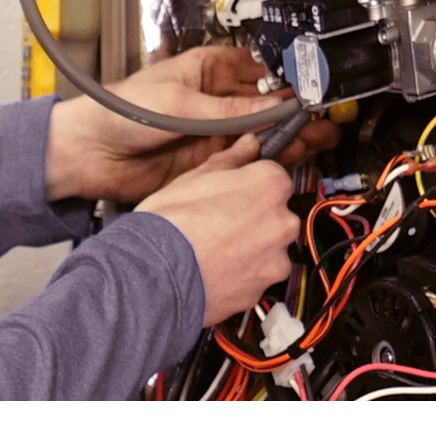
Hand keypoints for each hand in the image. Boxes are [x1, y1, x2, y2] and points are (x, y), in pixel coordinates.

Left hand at [46, 46, 338, 202]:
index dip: (284, 78)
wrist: (87, 155)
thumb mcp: (179, 105)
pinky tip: (288, 158)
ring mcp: (213, 133)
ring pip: (260, 134)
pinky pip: (245, 160)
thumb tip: (271, 107)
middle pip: (264, 104)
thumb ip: (230, 112)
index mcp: (206, 71)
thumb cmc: (118, 112)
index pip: (256, 70)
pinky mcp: (208, 163)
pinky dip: (266, 161)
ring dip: (287, 137)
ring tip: (317, 139)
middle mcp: (214, 101)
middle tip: (323, 119)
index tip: (310, 88)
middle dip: (294, 112)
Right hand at [136, 134, 295, 326]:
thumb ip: (230, 160)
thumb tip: (247, 146)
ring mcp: (275, 260)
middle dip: (254, 216)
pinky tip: (216, 269)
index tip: (235, 191)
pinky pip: (258, 275)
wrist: (153, 276)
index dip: (250, 184)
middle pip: (276, 214)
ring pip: (269, 247)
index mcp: (270, 186)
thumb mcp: (194, 177)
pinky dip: (243, 273)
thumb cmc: (170, 224)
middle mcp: (282, 223)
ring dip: (250, 247)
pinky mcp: (262, 289)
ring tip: (215, 249)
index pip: (274, 177)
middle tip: (219, 221)